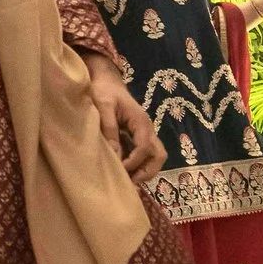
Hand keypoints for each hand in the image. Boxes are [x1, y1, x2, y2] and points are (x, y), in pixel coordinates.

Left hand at [84, 63, 166, 177]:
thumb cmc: (103, 91)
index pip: (145, 147)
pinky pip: (145, 156)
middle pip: (159, 155)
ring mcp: (144, 134)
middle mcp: (147, 129)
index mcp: (140, 122)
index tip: (119, 169)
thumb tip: (116, 155)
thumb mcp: (103, 106)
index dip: (133, 162)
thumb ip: (109, 129)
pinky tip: (124, 174)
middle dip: (147, 171)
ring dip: (145, 171)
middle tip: (130, 182)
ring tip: (128, 181)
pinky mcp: (138, 138)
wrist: (105, 81)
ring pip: (155, 157)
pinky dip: (139, 167)